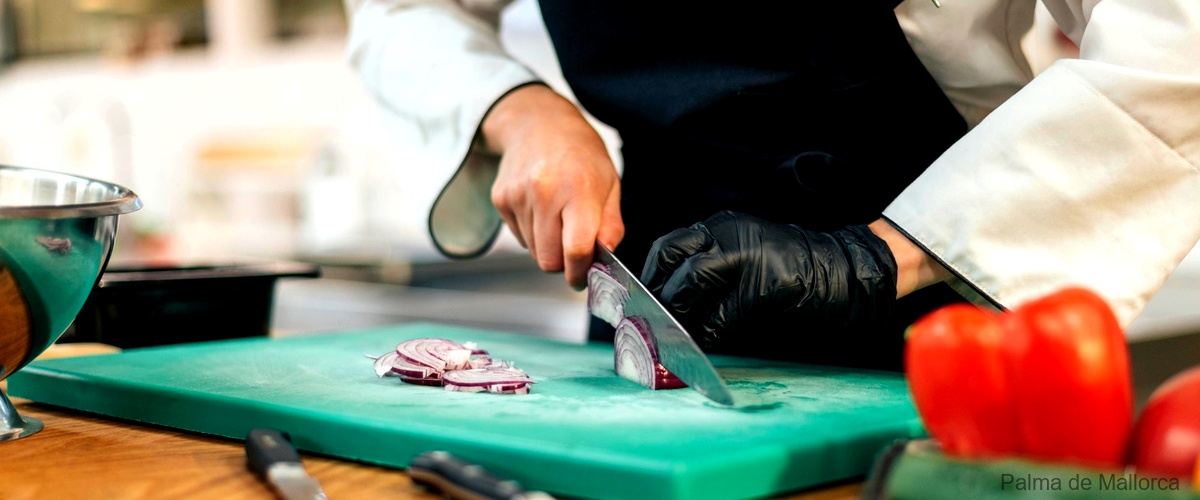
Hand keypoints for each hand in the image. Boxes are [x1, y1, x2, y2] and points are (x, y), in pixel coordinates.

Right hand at [482, 84, 622, 289]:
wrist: (539, 122)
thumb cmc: (581, 154)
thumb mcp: (610, 184)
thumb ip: (610, 226)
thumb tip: (605, 258)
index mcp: (579, 190)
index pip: (576, 249)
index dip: (581, 272)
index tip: (585, 277)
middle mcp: (544, 193)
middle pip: (548, 260)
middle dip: (563, 263)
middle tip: (573, 248)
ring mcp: (518, 196)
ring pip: (532, 252)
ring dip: (547, 246)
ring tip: (558, 217)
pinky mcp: (501, 199)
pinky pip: (518, 236)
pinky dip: (532, 232)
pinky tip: (540, 208)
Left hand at [641, 211, 942, 349]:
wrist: (848, 270)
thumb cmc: (793, 271)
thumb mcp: (744, 260)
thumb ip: (707, 277)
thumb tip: (667, 309)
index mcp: (721, 227)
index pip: (668, 248)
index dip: (647, 277)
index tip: (633, 305)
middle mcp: (729, 234)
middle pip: (672, 261)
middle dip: (653, 296)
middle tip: (642, 326)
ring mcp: (748, 256)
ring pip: (691, 285)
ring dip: (675, 318)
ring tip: (665, 342)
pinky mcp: (765, 285)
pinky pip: (722, 314)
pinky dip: (706, 335)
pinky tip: (700, 349)